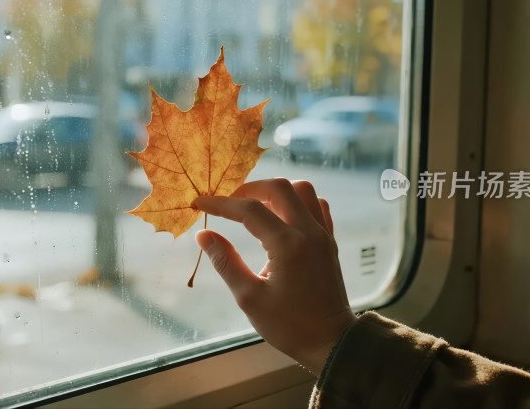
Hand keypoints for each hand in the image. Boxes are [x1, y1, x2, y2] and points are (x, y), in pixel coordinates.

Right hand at [194, 178, 354, 373]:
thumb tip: (203, 235)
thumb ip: (225, 261)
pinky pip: (318, 207)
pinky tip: (282, 216)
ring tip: (255, 206)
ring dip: (276, 191)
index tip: (200, 203)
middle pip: (279, 188)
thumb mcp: (249, 297)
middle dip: (249, 188)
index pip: (249, 210)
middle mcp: (309, 232)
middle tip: (229, 202)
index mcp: (287, 245)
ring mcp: (323, 235)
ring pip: (303, 191)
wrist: (330, 342)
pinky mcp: (330, 242)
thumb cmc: (288, 325)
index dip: (221, 204)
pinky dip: (298, 202)